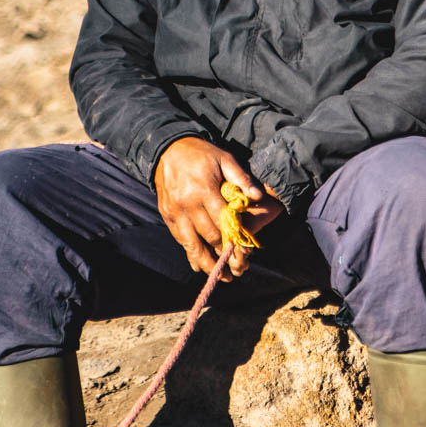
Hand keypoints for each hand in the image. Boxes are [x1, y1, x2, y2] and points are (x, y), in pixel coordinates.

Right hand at [154, 137, 282, 280]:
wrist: (168, 149)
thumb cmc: (201, 154)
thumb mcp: (224, 158)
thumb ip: (241, 178)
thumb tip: (258, 196)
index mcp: (204, 189)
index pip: (222, 220)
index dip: (234, 236)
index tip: (245, 250)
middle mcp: (188, 204)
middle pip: (208, 236)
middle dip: (223, 254)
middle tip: (237, 269)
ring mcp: (175, 212)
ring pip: (191, 244)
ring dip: (206, 263)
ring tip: (220, 277)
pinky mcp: (167, 215)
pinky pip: (179, 239)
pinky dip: (190, 253)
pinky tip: (199, 265)